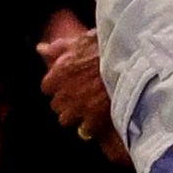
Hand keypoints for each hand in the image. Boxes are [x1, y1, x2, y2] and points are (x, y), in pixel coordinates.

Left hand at [36, 15, 116, 145]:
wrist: (130, 62)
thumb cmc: (106, 49)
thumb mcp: (80, 42)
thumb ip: (58, 49)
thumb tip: (41, 48)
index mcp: (58, 74)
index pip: (47, 87)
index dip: (58, 86)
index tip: (67, 84)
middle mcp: (64, 93)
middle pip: (56, 105)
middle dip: (66, 102)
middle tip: (80, 97)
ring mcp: (78, 107)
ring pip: (66, 119)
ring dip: (74, 115)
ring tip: (87, 110)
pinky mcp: (94, 118)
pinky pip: (85, 130)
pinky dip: (91, 126)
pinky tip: (98, 120)